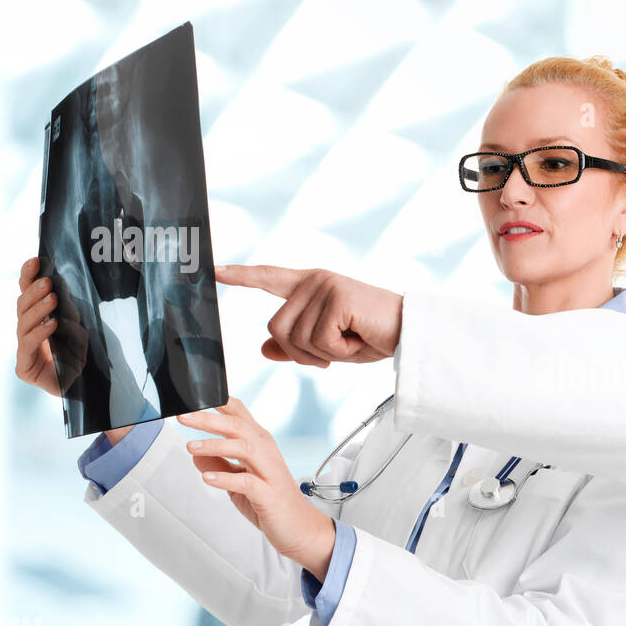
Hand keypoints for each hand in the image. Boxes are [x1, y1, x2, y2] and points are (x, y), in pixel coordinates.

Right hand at [15, 256, 87, 394]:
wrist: (82, 385)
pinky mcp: (24, 367)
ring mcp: (23, 349)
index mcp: (35, 319)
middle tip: (48, 281)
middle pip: (22, 306)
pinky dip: (41, 332)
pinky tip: (52, 324)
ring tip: (52, 298)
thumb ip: (69, 311)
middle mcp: (26, 332)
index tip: (35, 261)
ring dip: (39, 309)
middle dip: (34, 292)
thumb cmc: (78, 355)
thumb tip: (62, 287)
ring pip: (23, 323)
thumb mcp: (78, 328)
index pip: (27, 295)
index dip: (27, 277)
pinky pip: (29, 344)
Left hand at [178, 396, 336, 578]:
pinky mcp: (268, 493)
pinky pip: (246, 481)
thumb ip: (220, 464)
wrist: (298, 528)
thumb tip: (196, 453)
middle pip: (238, 426)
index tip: (194, 397)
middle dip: (208, 419)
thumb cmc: (270, 501)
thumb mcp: (238, 481)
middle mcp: (266, 452)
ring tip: (191, 447)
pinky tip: (207, 478)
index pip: (239, 415)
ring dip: (215, 445)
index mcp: (259, 443)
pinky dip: (225, 478)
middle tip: (183, 417)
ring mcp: (269, 471)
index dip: (218, 403)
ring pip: (244, 447)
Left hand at [215, 264, 402, 366]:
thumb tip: (263, 349)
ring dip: (323, 354)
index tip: (214, 271)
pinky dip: (339, 351)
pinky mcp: (336, 297)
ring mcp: (324, 286)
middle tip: (335, 351)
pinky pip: (319, 341)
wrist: (411, 332)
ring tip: (351, 342)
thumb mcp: (330, 346)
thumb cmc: (374, 336)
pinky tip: (358, 339)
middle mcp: (314, 280)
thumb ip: (296, 345)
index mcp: (311, 285)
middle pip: (276, 328)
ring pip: (296, 339)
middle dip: (302, 353)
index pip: (269, 278)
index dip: (241, 276)